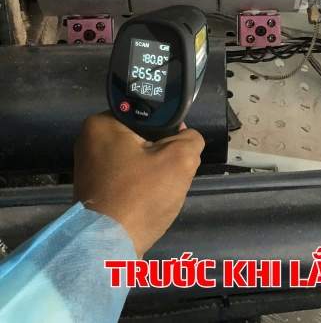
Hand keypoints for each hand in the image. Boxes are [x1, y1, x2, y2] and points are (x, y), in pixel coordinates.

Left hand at [73, 113, 203, 256]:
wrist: (109, 246)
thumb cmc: (142, 195)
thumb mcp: (181, 159)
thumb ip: (191, 138)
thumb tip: (186, 139)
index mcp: (102, 124)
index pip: (149, 114)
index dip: (171, 129)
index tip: (180, 147)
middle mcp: (88, 141)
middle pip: (143, 137)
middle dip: (162, 152)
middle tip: (172, 169)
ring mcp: (88, 168)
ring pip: (138, 159)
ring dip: (153, 171)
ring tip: (161, 187)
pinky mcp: (93, 189)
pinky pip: (127, 177)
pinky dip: (140, 185)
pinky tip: (149, 199)